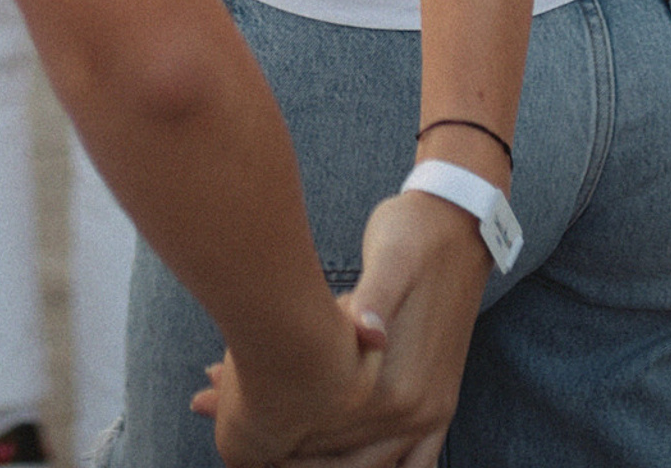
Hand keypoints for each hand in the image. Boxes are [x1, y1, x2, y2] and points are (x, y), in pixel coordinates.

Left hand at [215, 189, 489, 467]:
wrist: (460, 226)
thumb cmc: (412, 235)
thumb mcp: (390, 258)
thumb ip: (377, 298)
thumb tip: (366, 330)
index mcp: (403, 386)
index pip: (329, 432)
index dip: (273, 425)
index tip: (215, 400)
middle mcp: (418, 411)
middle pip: (341, 457)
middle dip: (280, 445)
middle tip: (210, 404)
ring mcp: (430, 411)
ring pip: (366, 463)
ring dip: (311, 455)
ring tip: (249, 432)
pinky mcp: (434, 399)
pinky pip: (403, 459)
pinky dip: (360, 461)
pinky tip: (316, 448)